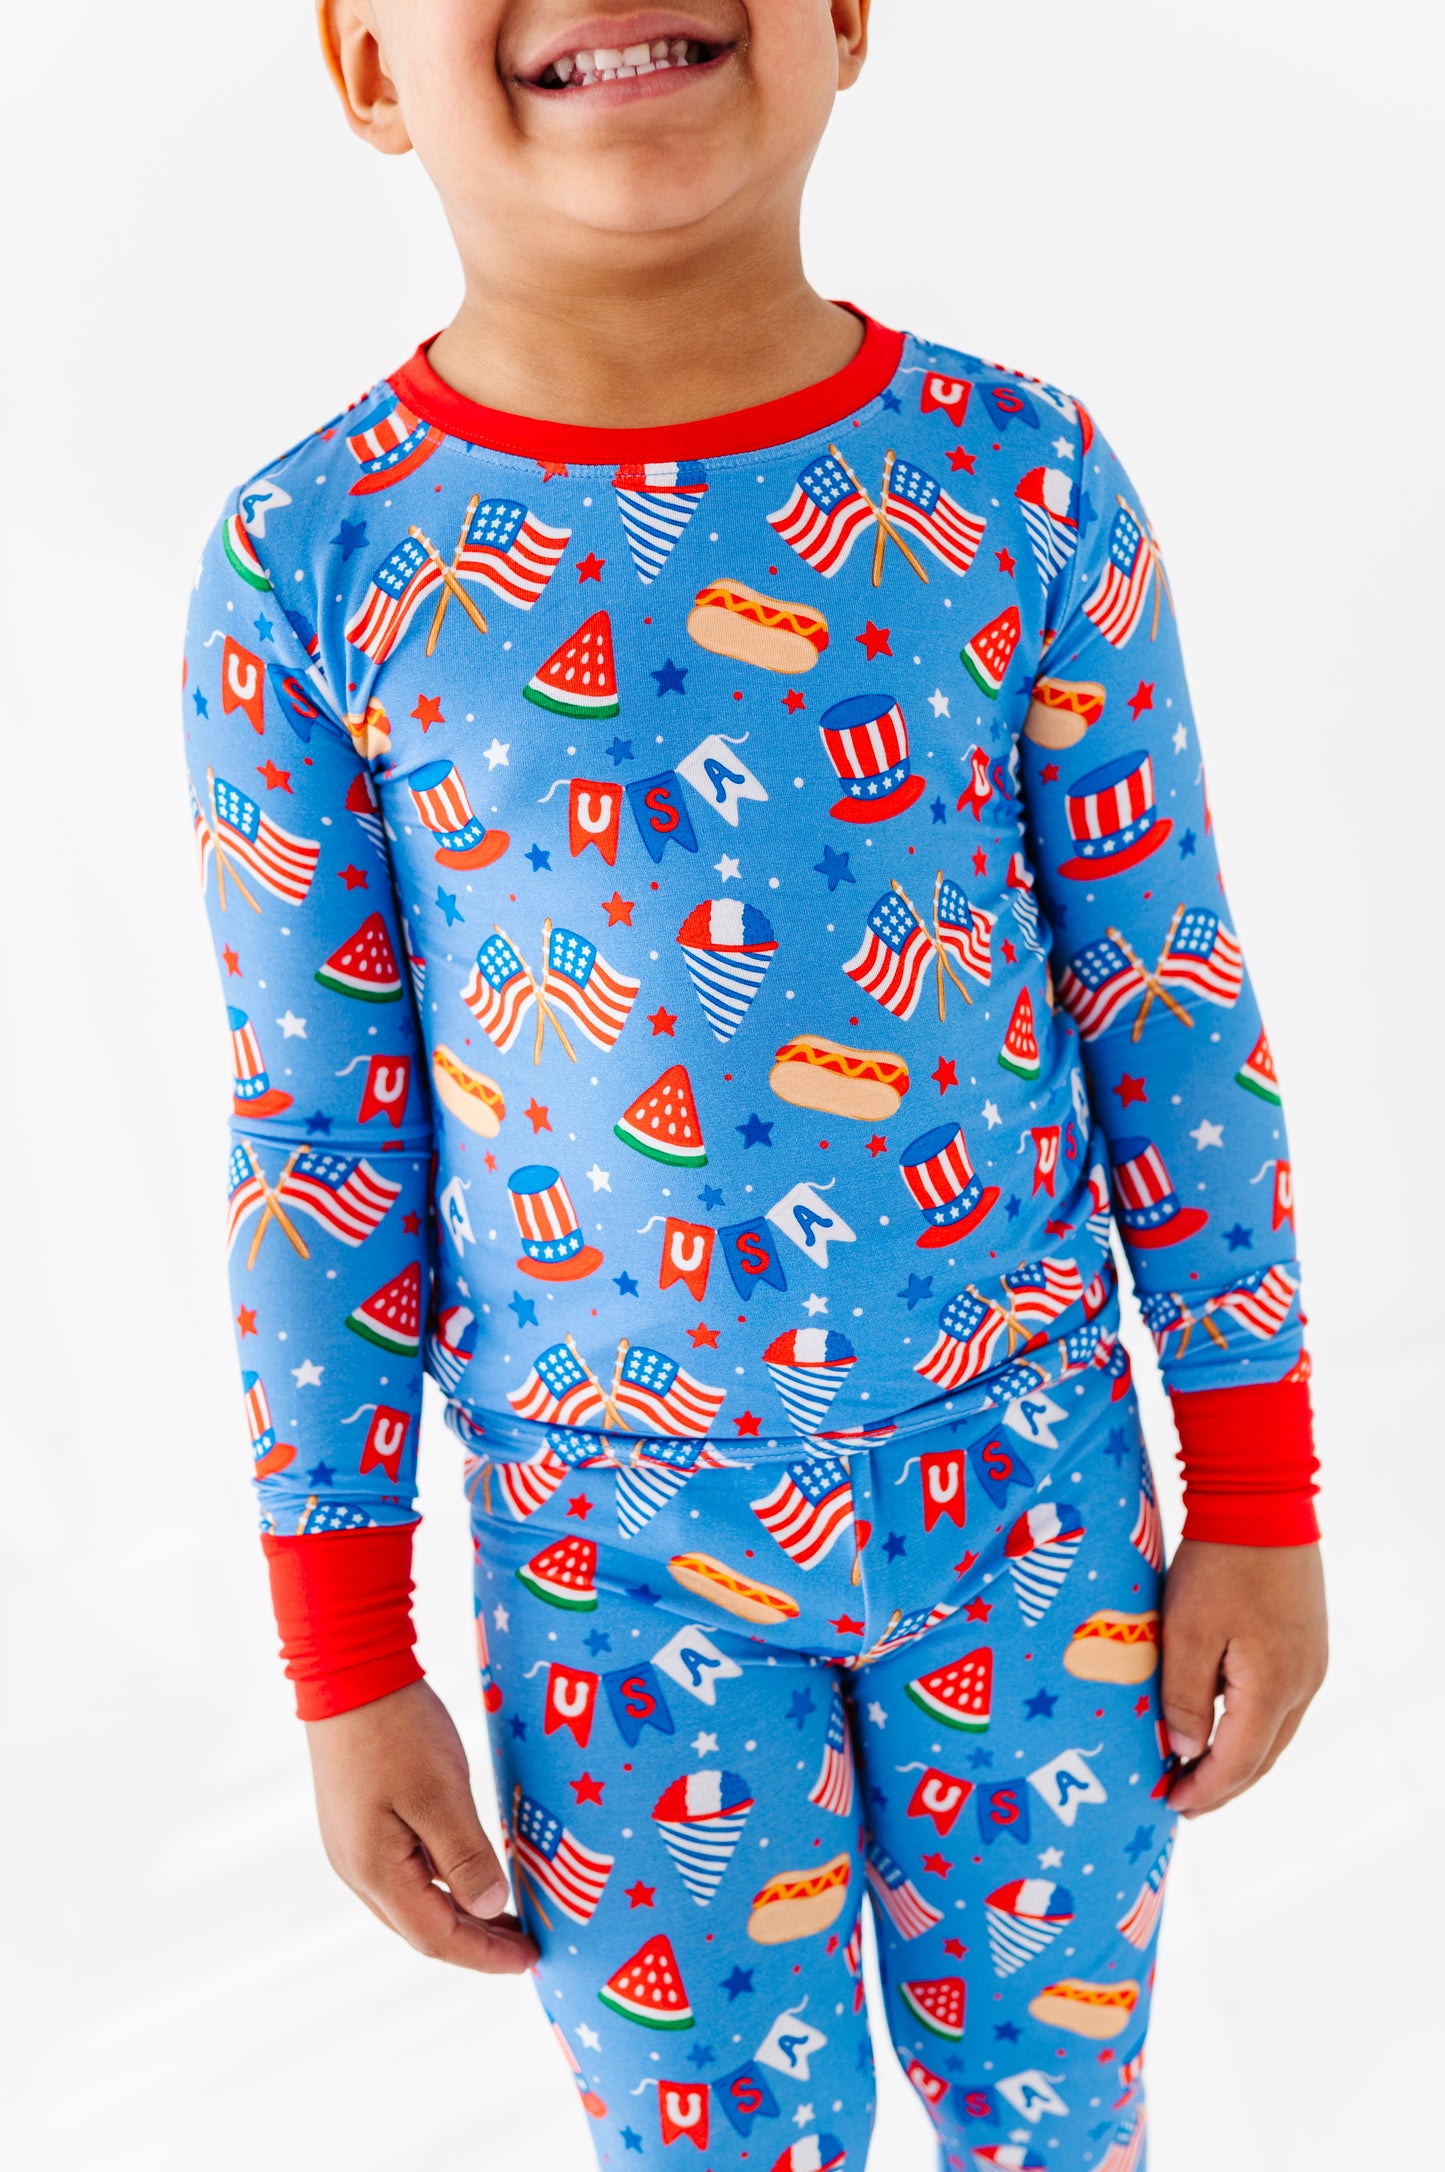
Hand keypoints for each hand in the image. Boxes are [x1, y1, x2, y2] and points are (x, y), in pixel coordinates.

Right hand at [305, 1677, 538, 1972]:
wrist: (349, 1675)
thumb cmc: (397, 1730)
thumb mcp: (440, 1791)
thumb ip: (464, 1856)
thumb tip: (488, 1909)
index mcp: (374, 1871)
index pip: (436, 1937)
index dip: (485, 1955)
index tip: (529, 1961)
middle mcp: (356, 1870)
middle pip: (421, 1929)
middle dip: (474, 1942)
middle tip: (525, 1945)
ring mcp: (352, 1847)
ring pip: (411, 1904)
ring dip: (457, 1916)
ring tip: (503, 1918)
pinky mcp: (357, 1823)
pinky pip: (403, 1874)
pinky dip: (440, 1887)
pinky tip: (466, 1875)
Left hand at [1161, 1539, 1326, 1816]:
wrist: (1260, 1503)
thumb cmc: (1218, 1565)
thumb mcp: (1187, 1632)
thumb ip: (1186, 1698)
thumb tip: (1188, 1754)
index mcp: (1274, 1687)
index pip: (1239, 1762)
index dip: (1205, 1790)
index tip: (1171, 1804)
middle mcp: (1303, 1683)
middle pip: (1263, 1756)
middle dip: (1223, 1785)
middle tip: (1183, 1801)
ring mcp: (1311, 1663)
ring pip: (1274, 1732)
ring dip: (1238, 1758)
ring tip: (1197, 1772)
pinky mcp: (1306, 1643)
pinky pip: (1278, 1703)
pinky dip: (1249, 1725)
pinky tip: (1221, 1723)